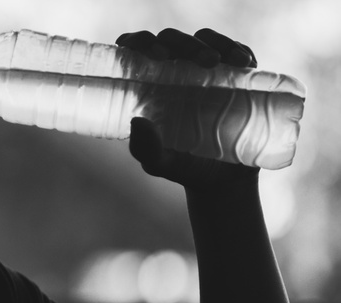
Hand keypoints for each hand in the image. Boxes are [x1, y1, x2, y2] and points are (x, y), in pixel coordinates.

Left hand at [116, 28, 259, 190]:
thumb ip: (146, 149)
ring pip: (204, 41)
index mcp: (152, 87)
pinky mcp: (237, 77)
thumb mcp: (161, 164)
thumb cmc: (185, 169)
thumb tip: (137, 122)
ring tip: (218, 62)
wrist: (224, 182)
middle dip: (182, 43)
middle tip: (196, 62)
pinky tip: (243, 63)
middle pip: (173, 41)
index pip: (140, 51)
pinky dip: (239, 51)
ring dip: (211, 43)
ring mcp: (208, 72)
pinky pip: (237, 52)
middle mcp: (178, 73)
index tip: (154, 55)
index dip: (141, 43)